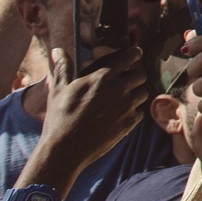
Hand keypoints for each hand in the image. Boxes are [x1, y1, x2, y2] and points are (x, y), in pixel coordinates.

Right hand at [35, 45, 147, 177]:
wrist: (64, 150)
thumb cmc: (59, 118)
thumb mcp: (58, 90)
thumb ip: (63, 68)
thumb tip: (58, 50)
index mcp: (102, 77)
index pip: (130, 56)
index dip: (133, 53)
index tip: (133, 54)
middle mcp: (119, 89)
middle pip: (141, 73)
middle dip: (134, 75)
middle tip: (125, 80)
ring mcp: (126, 106)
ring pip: (143, 92)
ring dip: (135, 93)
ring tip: (121, 98)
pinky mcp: (129, 123)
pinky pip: (139, 111)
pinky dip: (133, 111)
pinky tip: (119, 115)